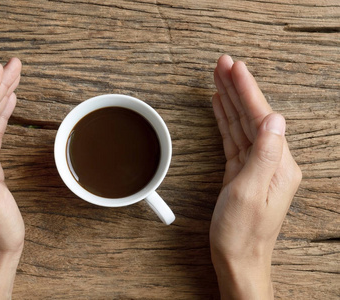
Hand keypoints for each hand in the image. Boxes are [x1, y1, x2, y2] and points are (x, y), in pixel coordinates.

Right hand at [210, 55, 301, 298]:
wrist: (237, 258)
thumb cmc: (242, 232)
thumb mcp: (250, 192)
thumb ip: (264, 154)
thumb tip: (274, 118)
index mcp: (279, 164)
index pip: (261, 117)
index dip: (246, 90)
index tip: (234, 67)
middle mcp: (272, 162)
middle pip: (252, 116)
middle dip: (237, 88)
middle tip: (222, 64)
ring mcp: (257, 166)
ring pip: (242, 125)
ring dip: (230, 100)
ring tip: (219, 78)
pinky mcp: (242, 172)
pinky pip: (234, 139)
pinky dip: (226, 120)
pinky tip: (221, 107)